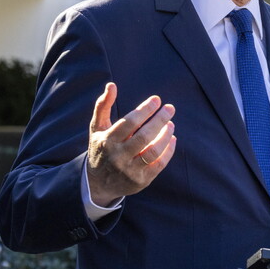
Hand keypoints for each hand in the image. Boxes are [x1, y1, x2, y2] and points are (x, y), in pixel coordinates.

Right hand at [86, 82, 176, 205]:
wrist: (97, 183)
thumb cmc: (101, 148)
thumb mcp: (97, 128)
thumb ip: (103, 105)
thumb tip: (112, 85)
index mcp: (107, 141)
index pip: (129, 122)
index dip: (145, 110)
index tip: (157, 99)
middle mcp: (118, 157)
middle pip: (144, 137)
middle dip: (159, 120)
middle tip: (170, 108)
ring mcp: (129, 170)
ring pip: (153, 151)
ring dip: (166, 136)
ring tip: (171, 124)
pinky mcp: (140, 181)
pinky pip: (159, 164)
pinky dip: (169, 150)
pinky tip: (172, 138)